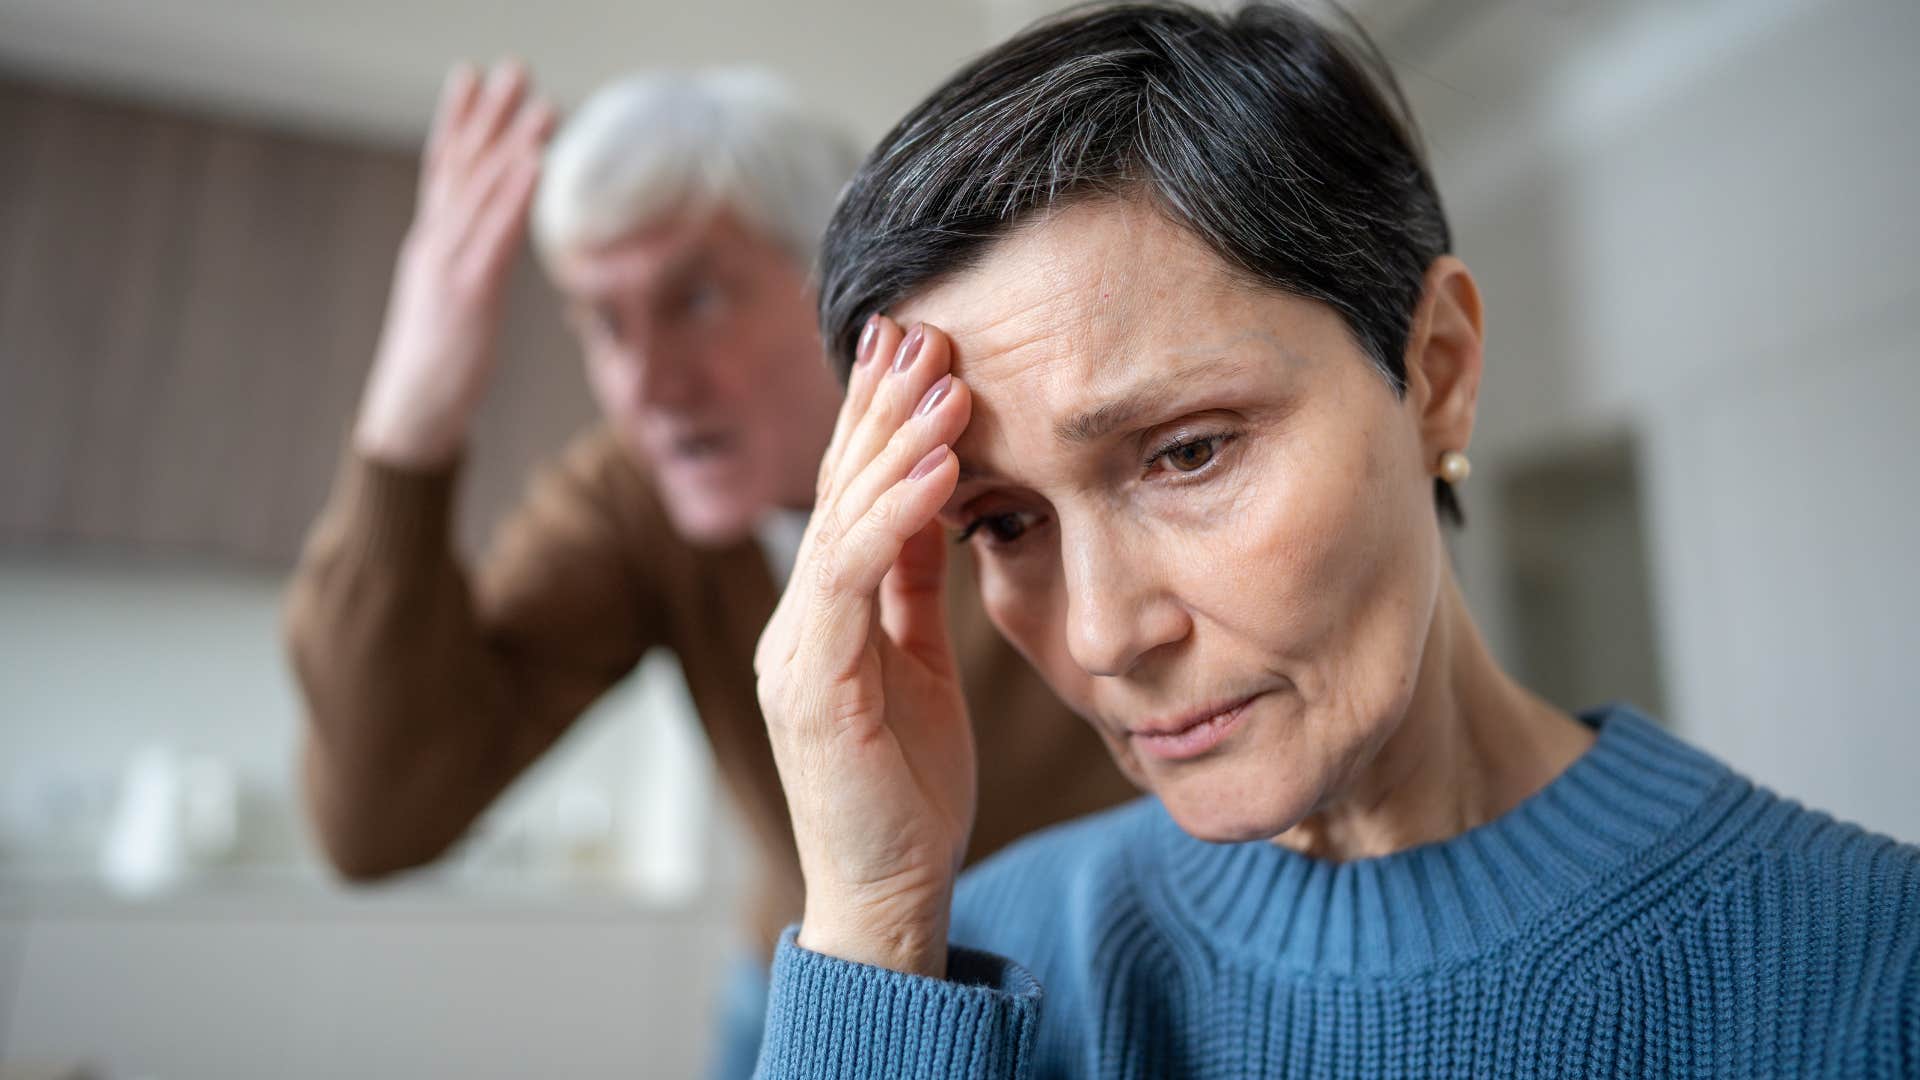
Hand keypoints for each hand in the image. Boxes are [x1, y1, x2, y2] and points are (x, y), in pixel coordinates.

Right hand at [355, 60, 555, 467]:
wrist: (411, 411)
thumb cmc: (438, 361)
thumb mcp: (453, 301)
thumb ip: (468, 264)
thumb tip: (492, 243)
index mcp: (431, 243)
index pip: (442, 167)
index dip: (457, 119)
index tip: (472, 73)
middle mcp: (435, 243)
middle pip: (463, 166)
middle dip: (488, 114)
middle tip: (513, 67)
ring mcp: (448, 265)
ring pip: (482, 192)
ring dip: (514, 144)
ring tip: (543, 103)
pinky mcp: (467, 293)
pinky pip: (495, 235)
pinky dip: (516, 195)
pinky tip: (537, 164)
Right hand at [754, 317, 974, 977]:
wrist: (889, 891)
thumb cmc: (907, 787)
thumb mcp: (917, 664)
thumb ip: (909, 586)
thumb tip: (931, 505)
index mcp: (822, 615)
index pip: (849, 497)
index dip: (877, 420)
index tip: (913, 348)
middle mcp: (796, 620)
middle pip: (837, 491)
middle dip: (879, 406)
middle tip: (920, 327)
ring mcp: (796, 650)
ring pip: (840, 521)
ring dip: (894, 442)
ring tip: (941, 376)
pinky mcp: (811, 684)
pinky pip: (848, 579)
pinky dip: (894, 516)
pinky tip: (937, 466)